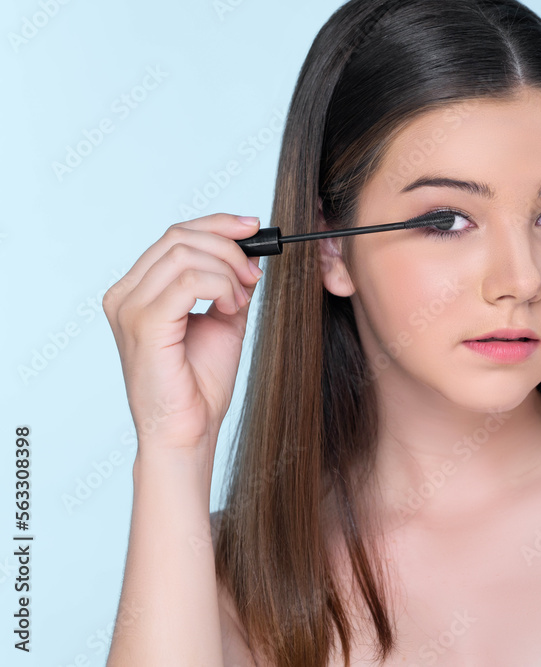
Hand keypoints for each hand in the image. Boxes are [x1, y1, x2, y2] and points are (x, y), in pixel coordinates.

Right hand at [103, 213, 263, 457]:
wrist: (188, 431)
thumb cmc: (198, 386)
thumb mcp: (221, 322)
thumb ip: (228, 286)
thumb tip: (249, 255)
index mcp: (138, 291)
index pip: (174, 236)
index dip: (217, 224)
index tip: (253, 227)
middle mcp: (125, 295)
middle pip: (179, 237)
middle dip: (228, 247)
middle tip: (254, 276)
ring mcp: (129, 308)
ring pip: (185, 253)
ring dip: (227, 269)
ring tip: (242, 299)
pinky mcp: (144, 324)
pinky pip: (188, 281)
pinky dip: (220, 286)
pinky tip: (232, 307)